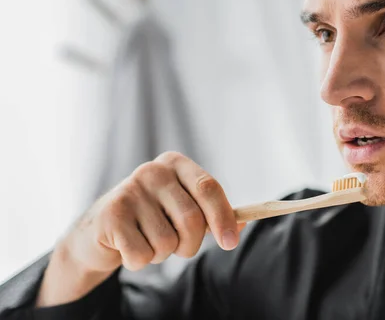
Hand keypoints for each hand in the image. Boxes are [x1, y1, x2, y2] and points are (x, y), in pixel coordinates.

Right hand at [37, 152, 242, 305]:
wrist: (100, 229)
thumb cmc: (152, 218)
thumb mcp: (184, 209)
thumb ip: (213, 215)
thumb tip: (243, 224)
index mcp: (176, 164)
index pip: (209, 188)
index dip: (223, 218)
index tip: (230, 243)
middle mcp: (152, 171)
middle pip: (192, 220)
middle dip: (190, 245)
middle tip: (179, 248)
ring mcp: (129, 190)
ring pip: (167, 242)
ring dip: (162, 254)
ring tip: (147, 240)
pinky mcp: (111, 215)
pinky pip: (142, 255)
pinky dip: (139, 261)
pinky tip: (128, 246)